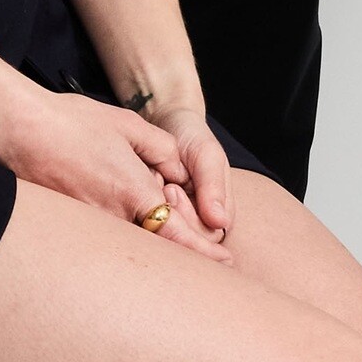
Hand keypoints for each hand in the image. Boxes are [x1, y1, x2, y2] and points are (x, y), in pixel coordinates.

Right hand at [0, 86, 227, 251]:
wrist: (18, 128)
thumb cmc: (72, 122)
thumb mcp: (129, 126)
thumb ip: (161, 150)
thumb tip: (176, 173)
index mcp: (132, 193)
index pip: (176, 235)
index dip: (202, 252)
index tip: (224, 263)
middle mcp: (111, 216)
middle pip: (153, 246)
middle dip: (176, 252)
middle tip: (202, 258)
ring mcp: (86, 223)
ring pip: (126, 242)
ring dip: (146, 241)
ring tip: (158, 236)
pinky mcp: (67, 223)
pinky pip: (101, 235)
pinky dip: (118, 234)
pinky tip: (120, 221)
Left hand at [150, 101, 233, 246]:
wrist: (169, 121)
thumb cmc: (192, 136)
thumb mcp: (206, 155)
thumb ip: (213, 187)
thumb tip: (220, 222)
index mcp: (220, 210)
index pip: (205, 237)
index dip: (186, 218)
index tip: (172, 189)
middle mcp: (202, 220)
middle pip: (185, 240)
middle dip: (169, 213)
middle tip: (162, 186)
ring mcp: (181, 219)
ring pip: (166, 235)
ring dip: (155, 209)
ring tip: (154, 181)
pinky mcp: (160, 215)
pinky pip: (151, 225)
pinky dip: (144, 208)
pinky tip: (141, 188)